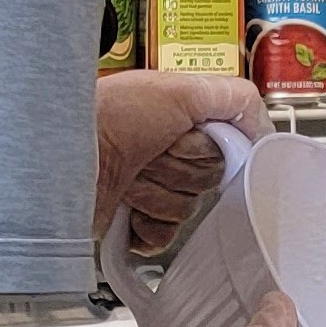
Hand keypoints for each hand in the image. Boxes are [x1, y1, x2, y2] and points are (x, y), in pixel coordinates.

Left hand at [98, 72, 263, 255]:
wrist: (60, 158)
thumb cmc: (106, 115)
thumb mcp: (180, 88)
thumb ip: (234, 99)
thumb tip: (265, 129)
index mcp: (180, 120)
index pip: (229, 146)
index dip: (214, 147)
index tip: (195, 138)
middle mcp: (165, 153)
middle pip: (208, 180)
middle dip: (182, 167)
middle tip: (152, 151)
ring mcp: (148, 188)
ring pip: (186, 210)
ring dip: (158, 193)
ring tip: (130, 173)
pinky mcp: (132, 222)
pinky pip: (163, 238)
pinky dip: (146, 226)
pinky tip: (127, 206)